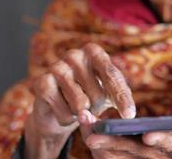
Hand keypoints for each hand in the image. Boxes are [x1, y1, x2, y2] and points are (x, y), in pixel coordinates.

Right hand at [24, 43, 135, 158]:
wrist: (58, 109)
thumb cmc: (89, 96)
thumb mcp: (109, 93)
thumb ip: (119, 98)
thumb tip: (128, 115)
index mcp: (94, 52)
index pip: (112, 75)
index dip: (121, 97)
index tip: (129, 115)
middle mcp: (74, 55)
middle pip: (97, 94)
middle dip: (97, 108)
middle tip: (89, 104)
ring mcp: (57, 67)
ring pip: (81, 105)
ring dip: (82, 115)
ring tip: (75, 107)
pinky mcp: (41, 83)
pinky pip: (64, 113)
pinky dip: (67, 119)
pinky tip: (61, 110)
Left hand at [80, 102, 171, 158]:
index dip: (162, 139)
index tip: (148, 135)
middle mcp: (160, 157)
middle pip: (136, 151)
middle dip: (115, 142)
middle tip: (94, 133)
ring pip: (121, 154)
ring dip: (102, 142)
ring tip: (86, 125)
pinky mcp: (133, 158)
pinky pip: (115, 156)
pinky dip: (101, 147)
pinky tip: (87, 132)